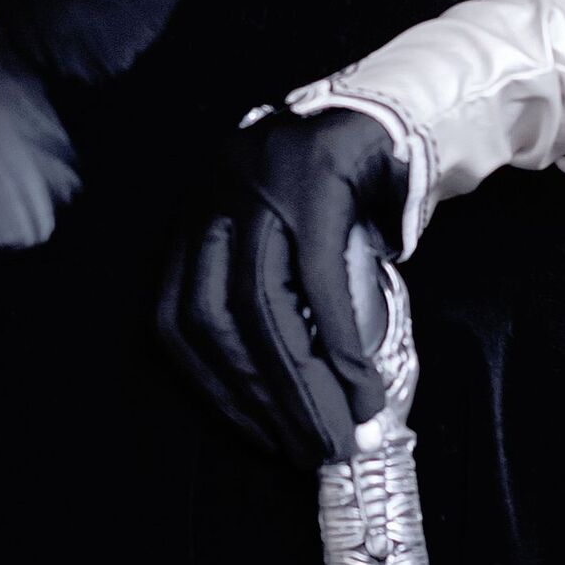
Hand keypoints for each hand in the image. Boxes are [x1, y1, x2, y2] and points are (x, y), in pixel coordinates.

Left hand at [158, 107, 407, 466]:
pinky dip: (340, 345)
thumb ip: (271, 301)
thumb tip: (287, 399)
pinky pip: (320, 282)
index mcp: (195, 223)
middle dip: (260, 398)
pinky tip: (361, 387)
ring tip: (335, 432)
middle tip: (305, 451)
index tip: (261, 437)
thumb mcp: (283, 243)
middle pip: (215, 320)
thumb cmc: (334, 195)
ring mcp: (259, 188)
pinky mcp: (314, 183)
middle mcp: (214, 202)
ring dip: (299, 384)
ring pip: (261, 306)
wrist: (386, 113)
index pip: (179, 322)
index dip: (216, 390)